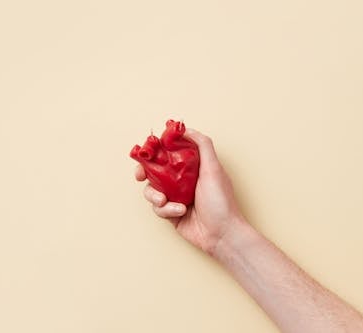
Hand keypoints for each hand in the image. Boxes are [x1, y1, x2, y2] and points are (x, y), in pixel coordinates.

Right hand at [134, 128, 244, 254]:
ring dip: (155, 195)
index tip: (148, 151)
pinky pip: (158, 208)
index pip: (169, 152)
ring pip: (152, 190)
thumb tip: (186, 128)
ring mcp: (175, 197)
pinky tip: (180, 212)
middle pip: (154, 170)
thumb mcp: (214, 169)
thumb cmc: (221, 202)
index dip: (156, 150)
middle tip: (140, 175)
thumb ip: (202, 145)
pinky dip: (167, 210)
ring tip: (165, 201)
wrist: (222, 234)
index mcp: (192, 167)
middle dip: (144, 172)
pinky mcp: (171, 213)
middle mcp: (182, 180)